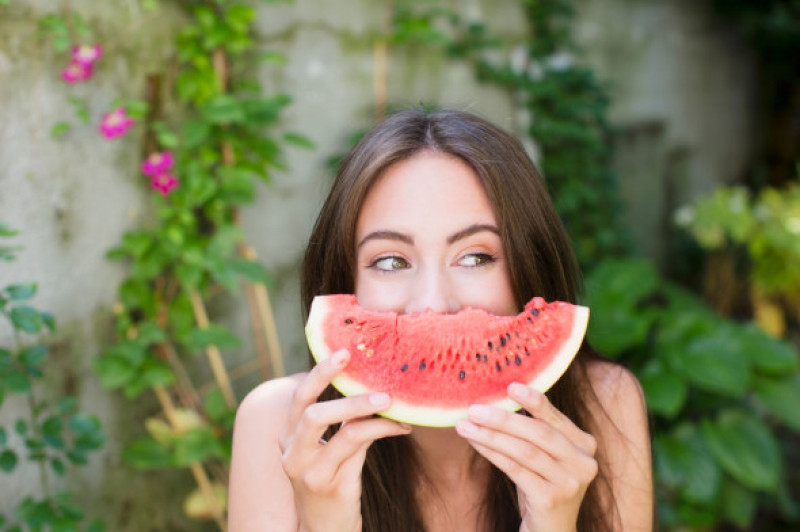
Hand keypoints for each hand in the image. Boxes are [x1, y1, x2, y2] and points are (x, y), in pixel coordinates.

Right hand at [279, 349, 410, 531]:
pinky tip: (401, 427)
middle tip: (352, 358)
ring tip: (389, 398)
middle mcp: (291, 454)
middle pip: (308, 409)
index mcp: (288, 439)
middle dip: (328, 379)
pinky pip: (357, 446)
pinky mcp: (330, 486)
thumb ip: (342, 424)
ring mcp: (309, 472)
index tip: (343, 351)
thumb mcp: (330, 452)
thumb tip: (372, 387)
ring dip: (363, 407)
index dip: (319, 373)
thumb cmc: (333, 485)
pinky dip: (381, 430)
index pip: (299, 398)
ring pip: (334, 428)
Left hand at [455, 382, 597, 531]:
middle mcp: (584, 463)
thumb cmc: (543, 485)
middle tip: (474, 408)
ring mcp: (569, 483)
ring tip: (465, 424)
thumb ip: (536, 429)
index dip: (534, 400)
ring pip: (524, 451)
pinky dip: (492, 453)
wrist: (551, 530)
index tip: (510, 385)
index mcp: (585, 445)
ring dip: (491, 435)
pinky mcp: (551, 500)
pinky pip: (515, 470)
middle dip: (504, 418)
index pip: (555, 418)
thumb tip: (501, 398)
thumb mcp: (546, 456)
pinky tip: (475, 442)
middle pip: (539, 433)